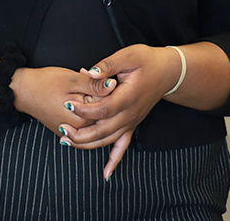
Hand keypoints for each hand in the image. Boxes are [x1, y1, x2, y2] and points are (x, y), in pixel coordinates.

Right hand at [10, 65, 109, 142]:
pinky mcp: (65, 131)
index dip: (105, 89)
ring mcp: (71, 132)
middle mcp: (78, 130)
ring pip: (93, 122)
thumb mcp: (72, 80)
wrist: (22, 91)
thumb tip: (113, 85)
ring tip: (83, 93)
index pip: (107, 107)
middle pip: (102, 117)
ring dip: (94, 109)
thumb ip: (94, 85)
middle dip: (100, 99)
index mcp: (83, 117)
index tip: (95, 79)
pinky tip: (82, 104)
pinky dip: (86, 115)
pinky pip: (83, 126)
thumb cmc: (45, 83)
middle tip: (88, 84)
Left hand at [67, 45, 184, 177]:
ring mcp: (131, 122)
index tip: (67, 105)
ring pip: (108, 141)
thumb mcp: (128, 55)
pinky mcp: (132, 125)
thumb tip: (89, 72)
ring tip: (66, 142)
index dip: (83, 110)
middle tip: (61, 128)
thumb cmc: (148, 61)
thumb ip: (108, 65)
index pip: (102, 109)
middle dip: (79, 133)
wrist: (167, 72)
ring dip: (87, 144)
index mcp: (127, 97)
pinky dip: (114, 161)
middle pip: (102, 131)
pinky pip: (123, 147)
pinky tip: (106, 173)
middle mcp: (130, 114)